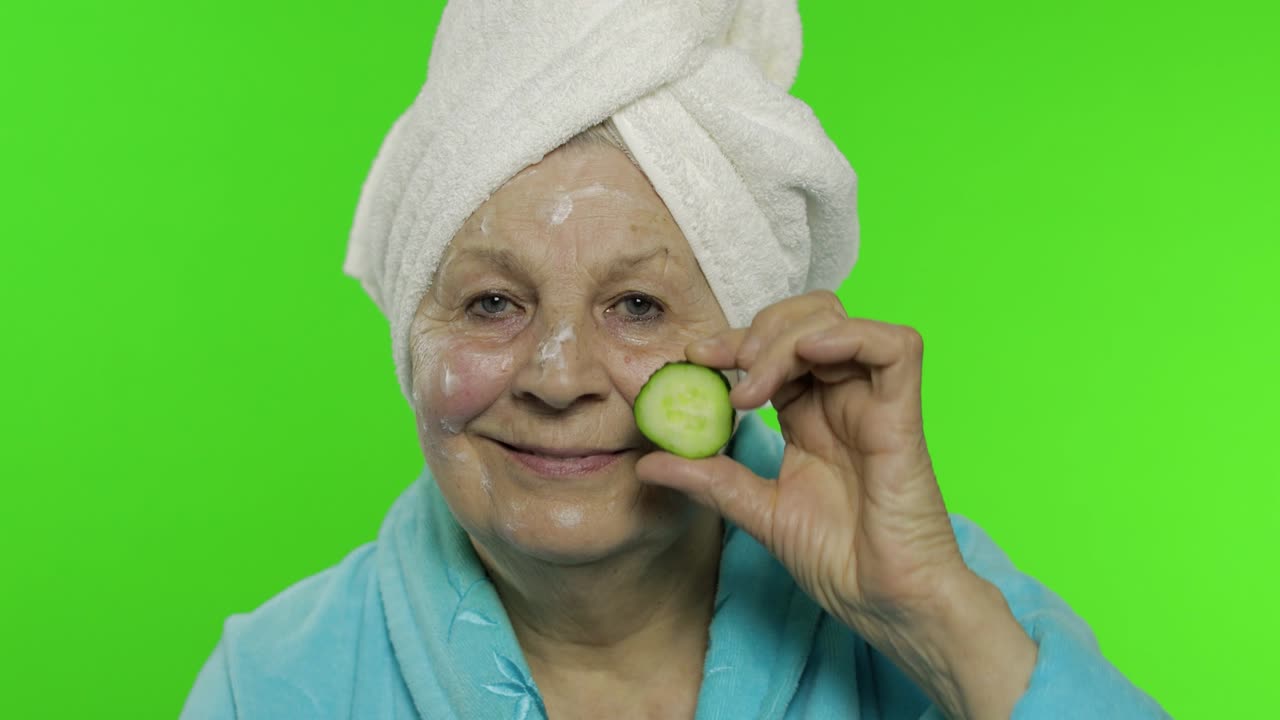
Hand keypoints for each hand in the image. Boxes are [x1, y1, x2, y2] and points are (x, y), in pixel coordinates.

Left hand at [635, 290, 970, 636]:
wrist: (884, 603)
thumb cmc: (838, 560)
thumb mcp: (756, 510)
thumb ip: (708, 478)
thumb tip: (647, 462)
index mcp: (812, 416)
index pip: (775, 350)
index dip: (734, 343)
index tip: (694, 359)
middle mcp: (843, 400)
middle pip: (806, 320)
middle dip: (757, 330)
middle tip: (720, 364)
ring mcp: (875, 404)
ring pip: (839, 323)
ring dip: (787, 335)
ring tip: (753, 380)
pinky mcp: (903, 416)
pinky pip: (895, 348)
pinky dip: (850, 337)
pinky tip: (808, 356)